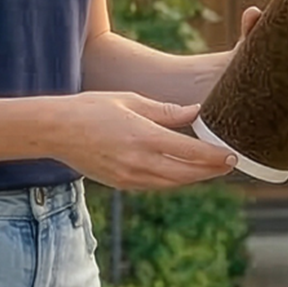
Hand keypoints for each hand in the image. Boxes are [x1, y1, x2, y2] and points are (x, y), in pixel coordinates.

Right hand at [51, 92, 237, 189]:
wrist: (56, 130)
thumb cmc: (92, 108)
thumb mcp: (131, 100)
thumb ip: (166, 111)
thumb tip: (196, 112)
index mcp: (144, 137)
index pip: (190, 152)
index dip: (214, 156)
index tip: (231, 155)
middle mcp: (139, 162)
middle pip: (186, 174)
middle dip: (211, 171)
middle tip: (229, 164)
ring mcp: (129, 176)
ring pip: (172, 183)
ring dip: (194, 178)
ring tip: (211, 168)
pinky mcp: (121, 184)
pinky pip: (155, 186)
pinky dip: (173, 180)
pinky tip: (182, 171)